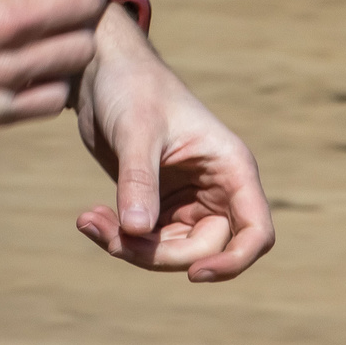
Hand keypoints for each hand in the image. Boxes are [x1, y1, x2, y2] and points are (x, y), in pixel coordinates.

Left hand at [73, 8, 274, 282]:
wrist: (102, 70)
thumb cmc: (132, 86)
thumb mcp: (137, 132)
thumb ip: (139, 182)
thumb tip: (138, 232)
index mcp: (231, 167)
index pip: (256, 232)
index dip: (233, 262)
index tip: (194, 274)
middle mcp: (216, 188)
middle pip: (205, 251)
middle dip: (158, 254)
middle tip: (113, 236)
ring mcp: (186, 199)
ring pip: (171, 252)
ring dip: (130, 247)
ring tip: (90, 221)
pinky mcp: (156, 203)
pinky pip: (146, 240)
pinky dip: (119, 237)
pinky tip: (90, 218)